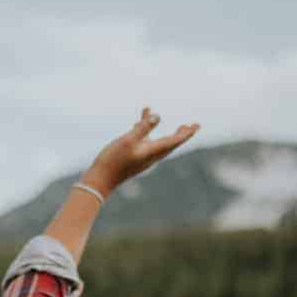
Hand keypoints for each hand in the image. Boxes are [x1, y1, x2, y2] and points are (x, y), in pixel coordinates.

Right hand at [82, 108, 198, 195]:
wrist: (100, 180)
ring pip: (157, 142)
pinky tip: (138, 123)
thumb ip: (143, 128)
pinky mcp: (132, 157)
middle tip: (192, 126)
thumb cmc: (113, 161)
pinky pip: (142, 141)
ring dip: (165, 133)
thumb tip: (157, 116)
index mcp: (152, 152)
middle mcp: (150, 155)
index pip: (174, 141)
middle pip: (170, 143)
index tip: (196, 126)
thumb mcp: (128, 141)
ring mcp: (141, 157)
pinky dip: (144, 131)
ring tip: (172, 124)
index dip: (186, 133)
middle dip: (181, 134)